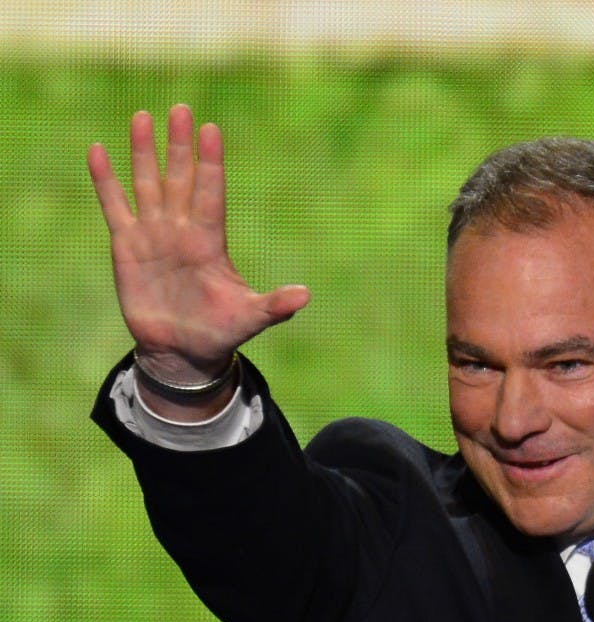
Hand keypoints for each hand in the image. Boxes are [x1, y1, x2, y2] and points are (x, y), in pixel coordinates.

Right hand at [88, 104, 309, 384]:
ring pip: (147, 184)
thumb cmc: (220, 332)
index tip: (211, 130)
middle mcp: (182, 230)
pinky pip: (115, 207)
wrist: (183, 351)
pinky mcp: (127, 245)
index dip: (210, 163)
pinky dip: (106, 181)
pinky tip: (99, 151)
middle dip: (179, 146)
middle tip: (181, 108)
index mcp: (210, 242)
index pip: (211, 193)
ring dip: (144, 152)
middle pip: (180, 179)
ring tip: (143, 116)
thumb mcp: (250, 318)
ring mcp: (154, 234)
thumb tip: (306, 296)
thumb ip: (275, 305)